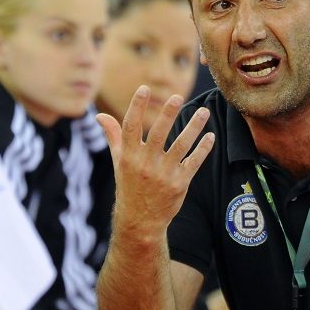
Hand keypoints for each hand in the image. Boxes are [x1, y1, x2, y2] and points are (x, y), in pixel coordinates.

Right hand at [96, 86, 214, 231]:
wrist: (141, 220)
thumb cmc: (129, 185)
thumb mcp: (118, 161)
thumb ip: (113, 136)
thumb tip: (100, 115)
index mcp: (129, 156)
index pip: (131, 127)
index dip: (136, 107)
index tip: (143, 88)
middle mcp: (146, 164)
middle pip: (159, 134)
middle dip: (168, 114)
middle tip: (177, 97)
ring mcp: (164, 174)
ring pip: (181, 145)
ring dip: (194, 127)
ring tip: (204, 111)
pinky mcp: (180, 183)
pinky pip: (194, 162)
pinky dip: (203, 149)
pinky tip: (210, 136)